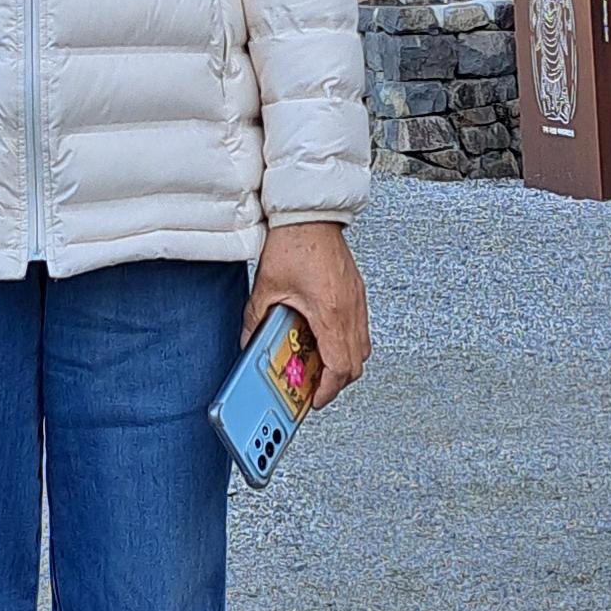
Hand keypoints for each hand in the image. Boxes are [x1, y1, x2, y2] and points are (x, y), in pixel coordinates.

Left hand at [245, 220, 369, 408]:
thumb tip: (248, 342)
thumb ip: (256, 320)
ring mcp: (356, 299)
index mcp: (329, 312)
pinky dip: (346, 341)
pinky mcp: (356, 291)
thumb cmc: (294, 241)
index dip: (328, 390)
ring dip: (343, 361)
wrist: (310, 212)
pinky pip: (360, 328)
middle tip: (315, 386)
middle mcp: (349, 309)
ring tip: (320, 364)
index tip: (315, 399)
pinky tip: (325, 336)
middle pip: (356, 363)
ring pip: (362, 347)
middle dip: (336, 381)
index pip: (339, 367)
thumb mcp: (266, 287)